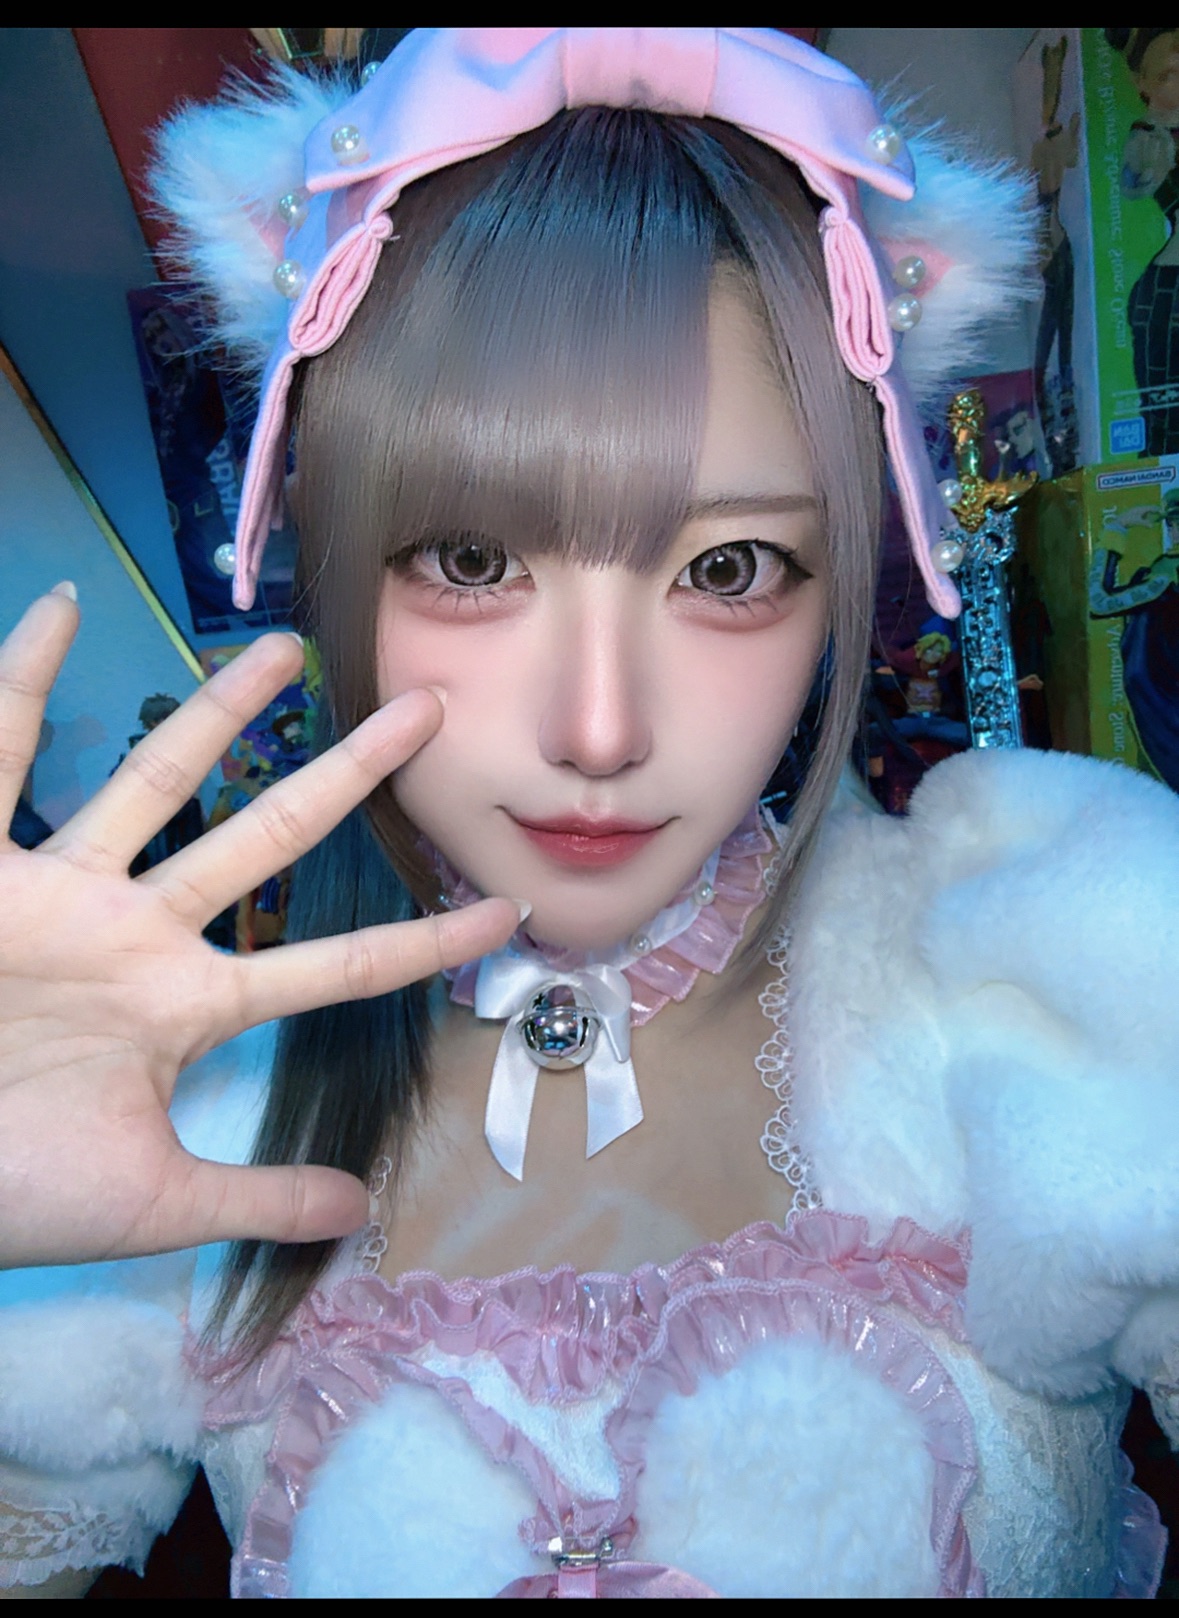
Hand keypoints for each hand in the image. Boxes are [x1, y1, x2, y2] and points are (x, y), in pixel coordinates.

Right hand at [0, 587, 518, 1267]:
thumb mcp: (151, 1201)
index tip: (509, 911)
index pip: (334, 965)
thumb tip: (363, 1216)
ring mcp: (62, 894)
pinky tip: (55, 612)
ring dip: (216, 713)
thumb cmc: (13, 1188)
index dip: (423, 939)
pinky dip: (16, 682)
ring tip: (286, 647)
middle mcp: (140, 932)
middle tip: (430, 711)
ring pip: (152, 784)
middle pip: (267, 837)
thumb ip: (256, 1198)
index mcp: (189, 1005)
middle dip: (350, 776)